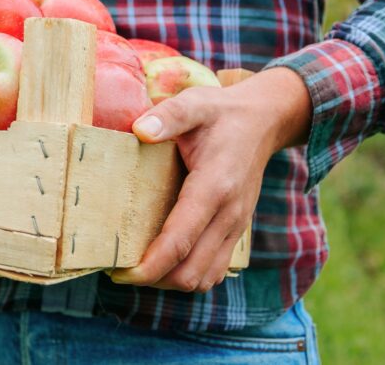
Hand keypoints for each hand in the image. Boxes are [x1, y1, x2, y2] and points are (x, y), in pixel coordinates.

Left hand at [109, 67, 311, 291]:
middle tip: (120, 270)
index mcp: (214, 187)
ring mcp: (236, 226)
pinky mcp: (236, 230)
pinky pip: (214, 269)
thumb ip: (167, 116)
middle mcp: (229, 214)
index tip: (122, 273)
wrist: (264, 120)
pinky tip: (165, 261)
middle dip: (154, 279)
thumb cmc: (222, 112)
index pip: (181, 240)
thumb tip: (139, 130)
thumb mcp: (194, 103)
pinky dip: (188, 274)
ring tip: (138, 268)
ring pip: (204, 277)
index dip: (151, 264)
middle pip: (191, 271)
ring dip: (170, 281)